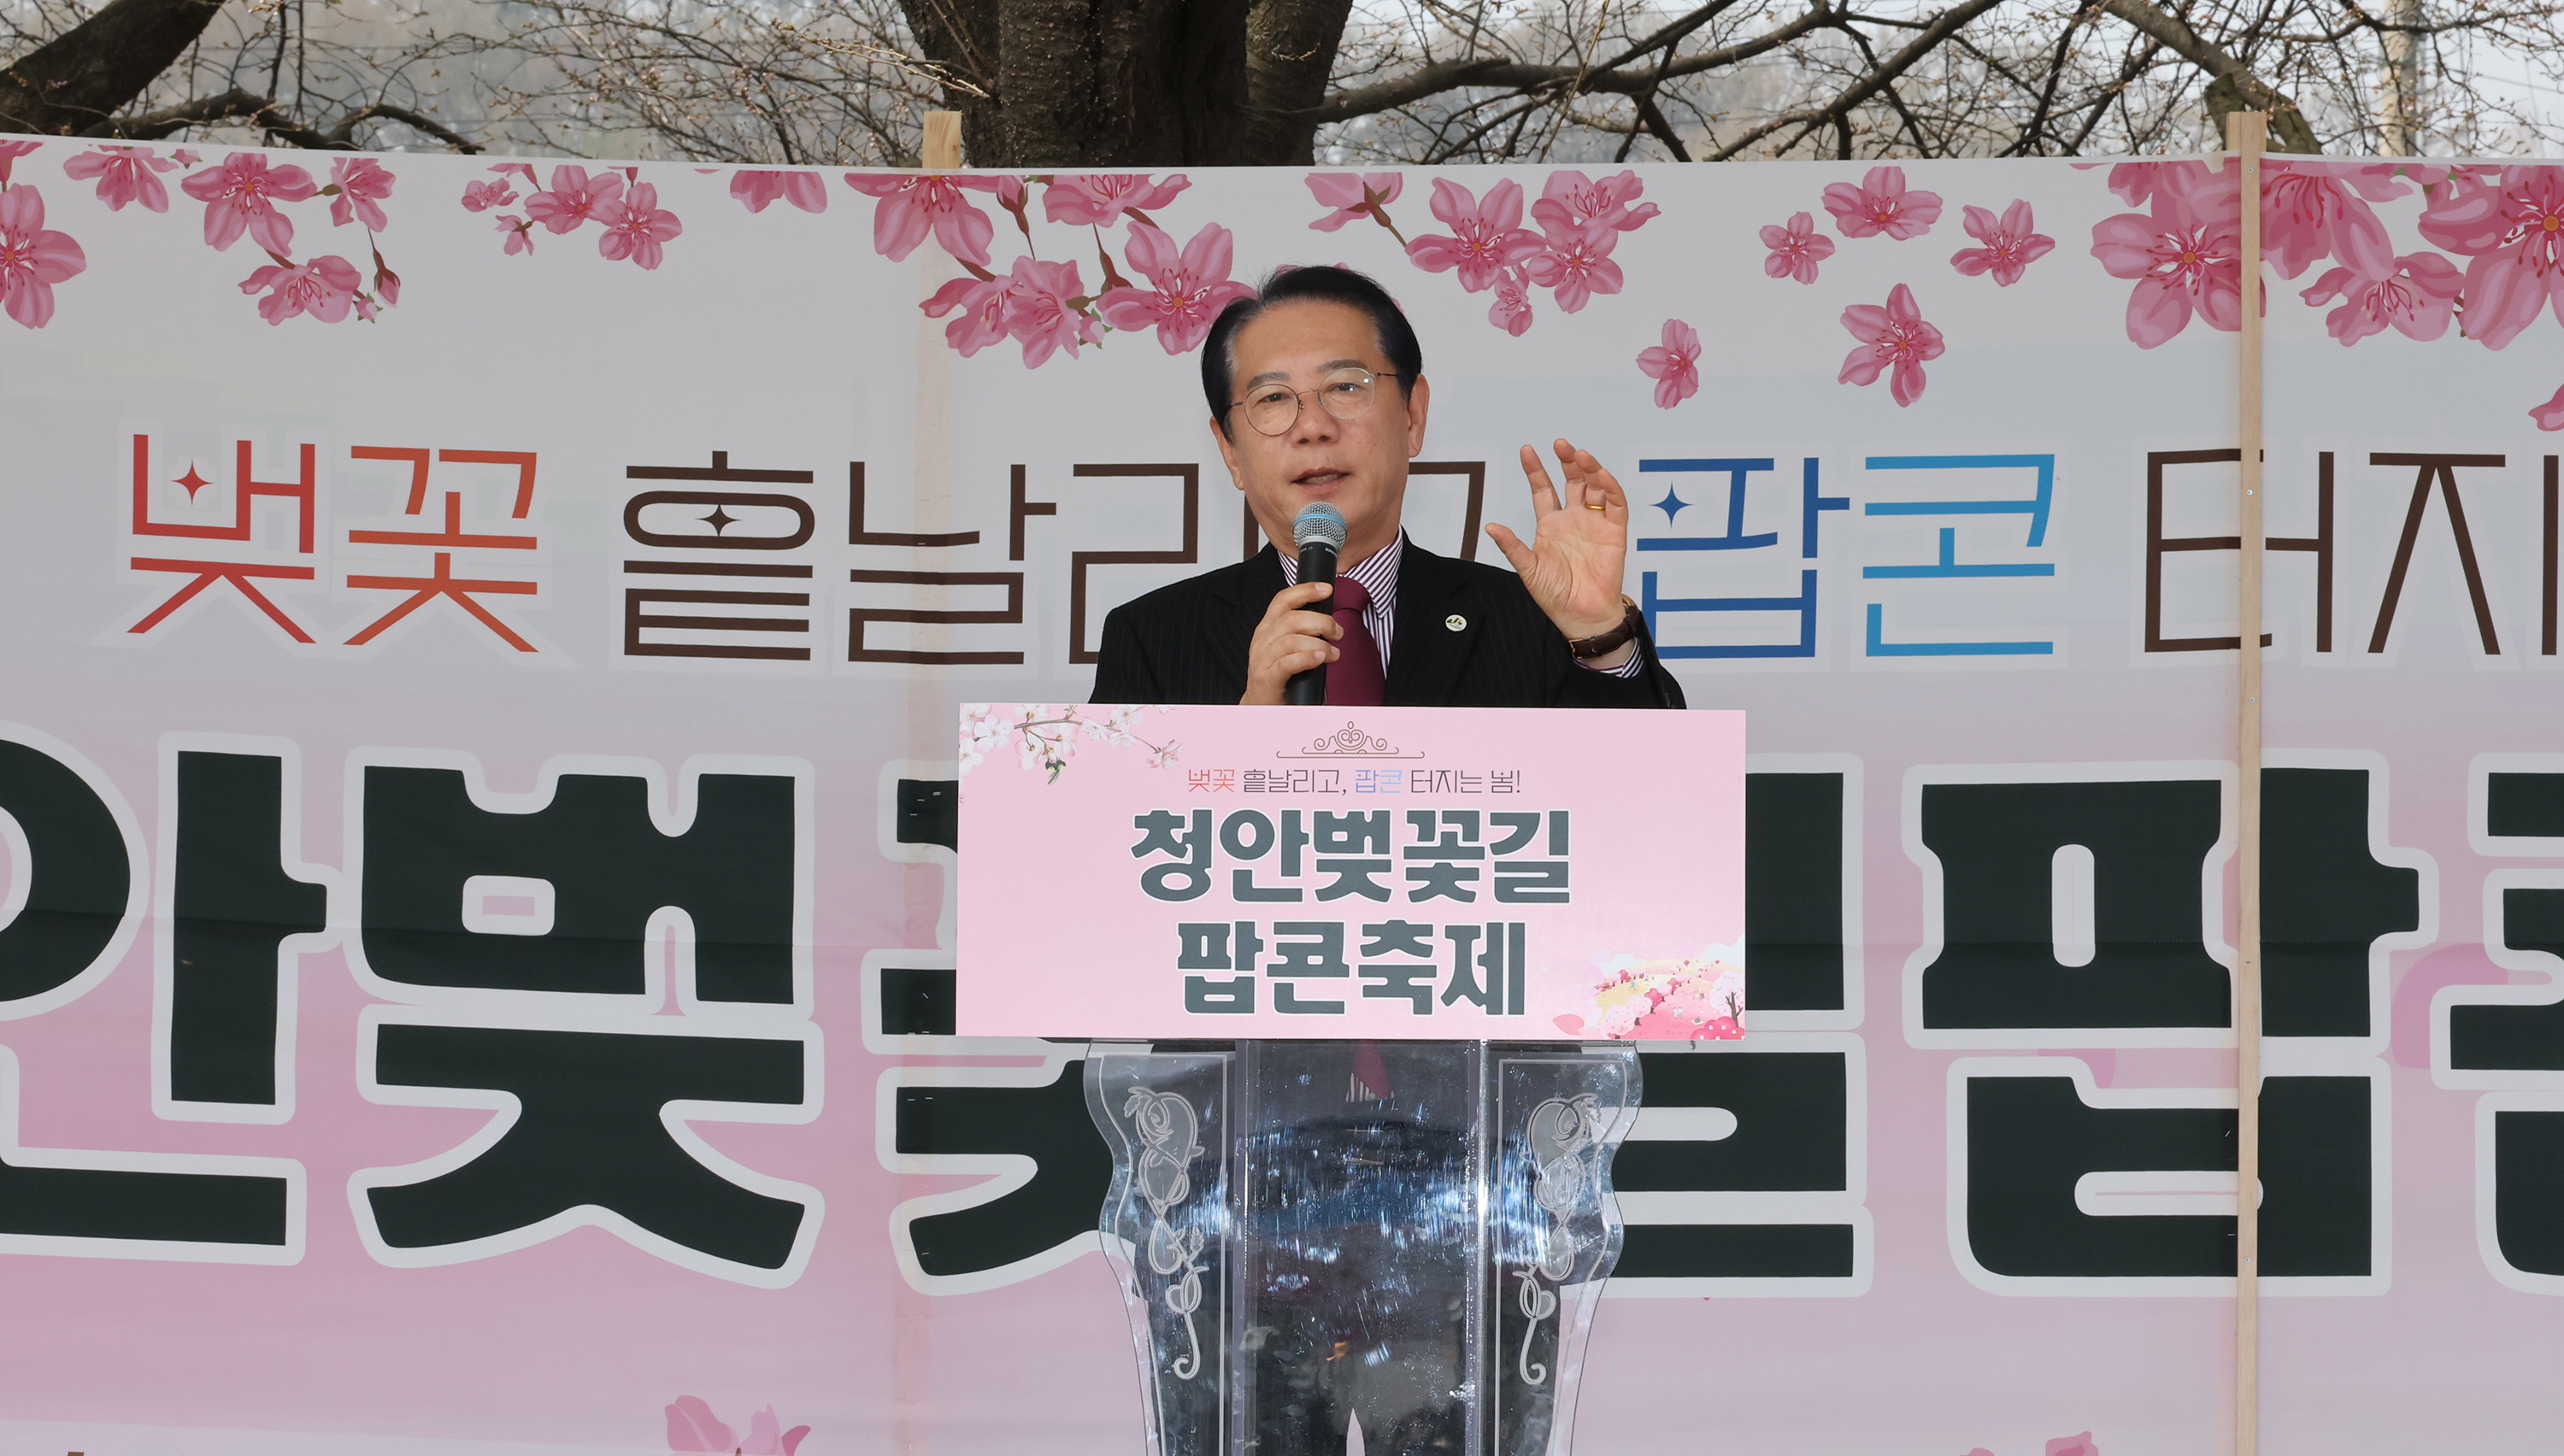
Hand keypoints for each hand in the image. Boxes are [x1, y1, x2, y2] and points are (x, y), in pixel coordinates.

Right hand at [1240, 580, 1340, 704]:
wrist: (1259, 705)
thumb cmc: (1279, 676)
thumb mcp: (1286, 647)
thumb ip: (1301, 632)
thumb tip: (1329, 621)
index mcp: (1267, 628)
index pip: (1283, 600)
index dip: (1305, 591)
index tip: (1326, 589)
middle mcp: (1262, 641)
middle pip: (1292, 619)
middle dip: (1321, 622)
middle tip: (1338, 633)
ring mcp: (1262, 660)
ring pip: (1291, 640)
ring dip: (1319, 644)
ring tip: (1333, 653)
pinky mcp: (1267, 679)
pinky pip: (1287, 663)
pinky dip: (1306, 658)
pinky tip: (1319, 659)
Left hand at [1486, 438, 1629, 641]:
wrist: (1581, 615)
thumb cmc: (1555, 594)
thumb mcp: (1528, 569)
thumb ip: (1511, 546)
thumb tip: (1490, 526)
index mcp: (1550, 524)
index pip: (1542, 489)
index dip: (1535, 469)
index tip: (1526, 450)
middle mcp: (1573, 518)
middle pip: (1571, 481)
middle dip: (1566, 461)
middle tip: (1560, 444)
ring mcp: (1594, 522)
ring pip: (1594, 487)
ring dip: (1589, 469)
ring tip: (1580, 455)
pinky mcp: (1614, 531)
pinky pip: (1615, 504)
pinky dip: (1610, 488)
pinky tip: (1601, 475)